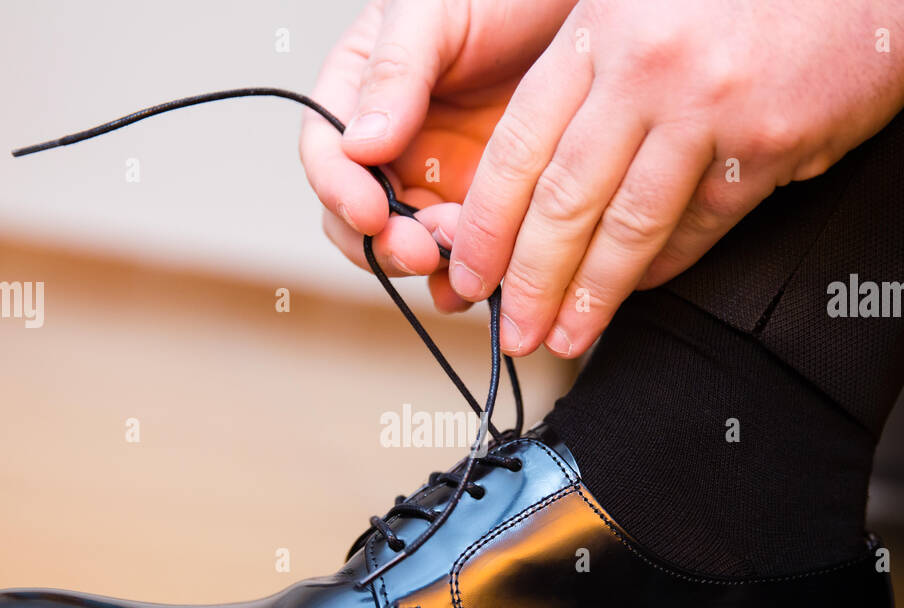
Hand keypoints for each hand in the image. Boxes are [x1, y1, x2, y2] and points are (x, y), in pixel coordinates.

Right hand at [299, 0, 575, 312]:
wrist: (576, 1)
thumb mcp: (436, 11)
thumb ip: (395, 73)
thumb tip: (359, 145)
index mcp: (360, 94)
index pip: (326, 154)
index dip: (339, 191)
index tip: (369, 212)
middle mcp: (393, 146)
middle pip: (360, 218)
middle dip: (384, 243)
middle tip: (419, 251)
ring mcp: (440, 180)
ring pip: (413, 246)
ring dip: (432, 265)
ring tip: (466, 258)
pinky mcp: (491, 206)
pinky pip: (470, 257)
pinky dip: (472, 278)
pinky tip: (489, 284)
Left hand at [447, 0, 903, 355]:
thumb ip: (592, 73)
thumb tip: (539, 182)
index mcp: (599, 26)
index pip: (518, 145)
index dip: (487, 223)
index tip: (470, 273)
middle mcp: (646, 66)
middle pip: (564, 199)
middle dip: (529, 279)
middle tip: (512, 330)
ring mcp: (708, 105)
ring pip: (628, 226)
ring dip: (591, 295)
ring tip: (566, 337)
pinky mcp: (771, 139)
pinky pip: (702, 223)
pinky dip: (665, 266)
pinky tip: (635, 292)